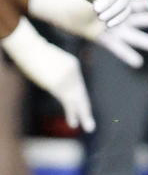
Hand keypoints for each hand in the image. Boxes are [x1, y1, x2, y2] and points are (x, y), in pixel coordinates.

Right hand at [0, 18, 94, 132]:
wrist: (30, 47)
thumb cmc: (33, 51)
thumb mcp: (47, 60)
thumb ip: (54, 71)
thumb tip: (52, 80)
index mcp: (73, 65)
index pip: (77, 85)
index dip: (76, 98)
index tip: (74, 108)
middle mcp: (74, 73)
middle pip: (82, 94)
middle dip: (86, 110)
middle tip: (91, 126)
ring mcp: (68, 79)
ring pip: (78, 100)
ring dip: (84, 115)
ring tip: (89, 127)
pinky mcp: (59, 85)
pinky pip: (68, 102)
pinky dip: (72, 113)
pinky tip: (74, 123)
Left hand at [95, 0, 147, 67]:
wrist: (72, 13)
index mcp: (123, 2)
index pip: (141, 4)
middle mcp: (125, 16)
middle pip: (144, 19)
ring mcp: (118, 29)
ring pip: (135, 36)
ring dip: (147, 42)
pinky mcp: (108, 40)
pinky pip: (119, 48)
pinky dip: (127, 55)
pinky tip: (137, 63)